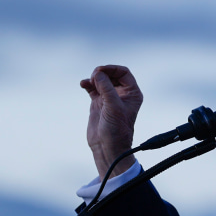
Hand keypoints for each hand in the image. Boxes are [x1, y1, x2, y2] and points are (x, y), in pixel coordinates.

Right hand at [80, 65, 142, 179]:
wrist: (107, 147)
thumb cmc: (116, 130)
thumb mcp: (113, 107)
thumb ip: (106, 89)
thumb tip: (98, 73)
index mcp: (132, 94)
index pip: (124, 73)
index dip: (112, 69)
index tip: (100, 70)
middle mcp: (122, 94)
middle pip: (111, 74)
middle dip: (102, 73)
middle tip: (93, 77)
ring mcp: (109, 98)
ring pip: (101, 80)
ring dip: (94, 78)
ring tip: (88, 82)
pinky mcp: (98, 103)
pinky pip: (92, 88)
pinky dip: (87, 84)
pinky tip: (83, 84)